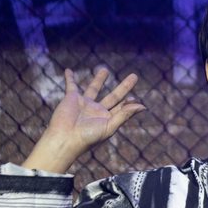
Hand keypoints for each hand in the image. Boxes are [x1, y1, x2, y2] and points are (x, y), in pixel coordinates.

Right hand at [22, 68, 144, 172]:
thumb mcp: (109, 126)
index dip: (128, 103)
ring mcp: (84, 104)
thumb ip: (125, 115)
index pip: (121, 108)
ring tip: (105, 69)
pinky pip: (71, 86)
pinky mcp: (72, 98)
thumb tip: (143, 106)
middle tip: (134, 76)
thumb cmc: (88, 136)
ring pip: (94, 88)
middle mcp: (97, 111)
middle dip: (123, 87)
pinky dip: (70, 78)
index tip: (134, 98)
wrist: (65, 138)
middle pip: (114, 96)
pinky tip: (69, 71)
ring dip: (99, 79)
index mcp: (107, 119)